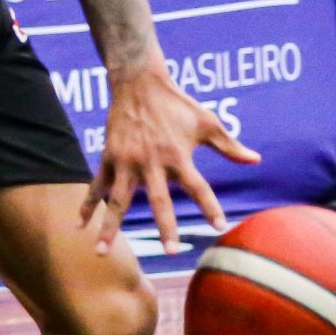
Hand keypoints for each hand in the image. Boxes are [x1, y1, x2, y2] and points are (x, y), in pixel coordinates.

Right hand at [82, 65, 258, 253]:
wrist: (139, 82)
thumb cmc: (177, 104)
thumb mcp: (208, 122)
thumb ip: (230, 146)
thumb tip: (256, 160)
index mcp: (178, 156)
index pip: (199, 188)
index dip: (211, 207)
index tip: (220, 226)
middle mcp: (152, 163)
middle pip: (160, 201)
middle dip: (167, 227)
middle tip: (173, 252)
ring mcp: (127, 162)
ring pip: (117, 201)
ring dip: (109, 227)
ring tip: (100, 252)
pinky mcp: (110, 158)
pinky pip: (96, 187)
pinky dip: (87, 205)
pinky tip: (79, 225)